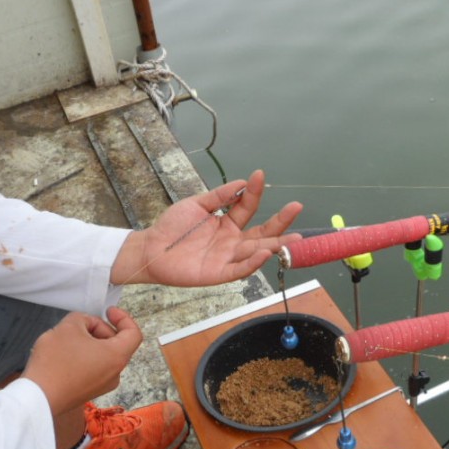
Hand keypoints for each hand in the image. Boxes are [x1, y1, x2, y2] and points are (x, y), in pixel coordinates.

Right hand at [21, 308, 142, 415]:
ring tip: (69, 338)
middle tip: (79, 323)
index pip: (133, 333)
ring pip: (104, 355)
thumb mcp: (69, 326)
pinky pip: (94, 368)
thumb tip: (86, 325)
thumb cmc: (56, 361)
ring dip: (91, 342)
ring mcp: (102, 385)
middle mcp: (115, 373)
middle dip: (100, 328)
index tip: (108, 311)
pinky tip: (65, 353)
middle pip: (117, 343)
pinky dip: (85, 356)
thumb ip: (83, 318)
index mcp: (117, 356)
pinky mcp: (89, 391)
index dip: (123, 318)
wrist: (38, 396)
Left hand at [110, 170, 302, 285]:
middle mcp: (232, 241)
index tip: (259, 174)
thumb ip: (219, 196)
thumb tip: (242, 182)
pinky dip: (252, 263)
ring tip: (294, 238)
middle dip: (281, 222)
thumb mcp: (197, 204)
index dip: (254, 192)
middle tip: (297, 207)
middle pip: (262, 233)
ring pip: (256, 252)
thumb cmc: (173, 228)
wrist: (151, 248)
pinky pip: (239, 270)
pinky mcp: (218, 274)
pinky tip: (264, 254)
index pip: (248, 207)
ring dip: (275, 245)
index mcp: (227, 224)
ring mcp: (227, 258)